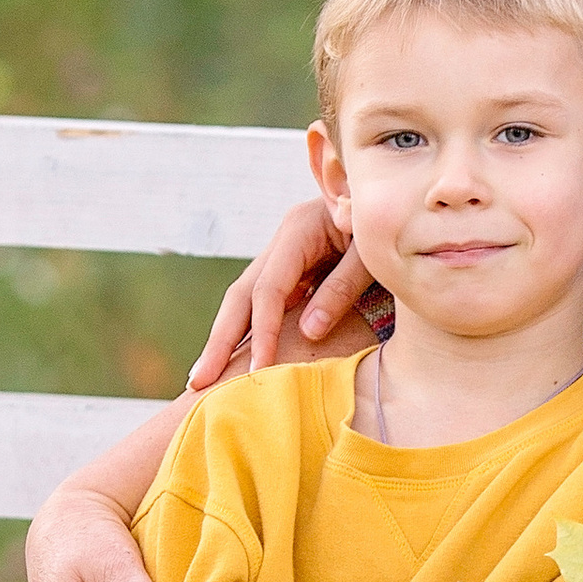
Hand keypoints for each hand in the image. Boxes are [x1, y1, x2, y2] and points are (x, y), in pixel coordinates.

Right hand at [191, 198, 380, 389]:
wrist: (383, 200)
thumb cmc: (381, 224)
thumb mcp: (369, 254)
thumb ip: (341, 288)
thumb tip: (308, 333)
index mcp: (298, 230)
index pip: (269, 289)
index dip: (262, 331)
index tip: (258, 369)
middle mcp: (282, 243)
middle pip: (240, 295)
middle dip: (219, 340)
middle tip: (199, 381)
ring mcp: (282, 256)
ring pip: (244, 300)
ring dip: (224, 339)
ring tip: (203, 378)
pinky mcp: (290, 270)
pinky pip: (262, 304)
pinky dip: (248, 331)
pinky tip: (235, 358)